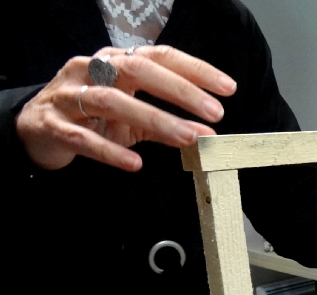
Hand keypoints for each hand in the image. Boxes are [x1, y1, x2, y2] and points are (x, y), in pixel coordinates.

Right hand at [15, 45, 235, 171]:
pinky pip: (83, 137)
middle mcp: (92, 71)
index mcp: (115, 63)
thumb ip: (165, 125)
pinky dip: (110, 151)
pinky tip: (135, 164)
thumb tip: (204, 133)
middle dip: (180, 91)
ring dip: (155, 119)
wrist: (38, 130)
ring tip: (188, 138)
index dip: (195, 70)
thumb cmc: (91, 118)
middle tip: (215, 112)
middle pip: (138, 70)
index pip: (160, 57)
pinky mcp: (54, 125)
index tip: (228, 89)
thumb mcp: (132, 119)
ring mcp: (69, 95)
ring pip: (113, 101)